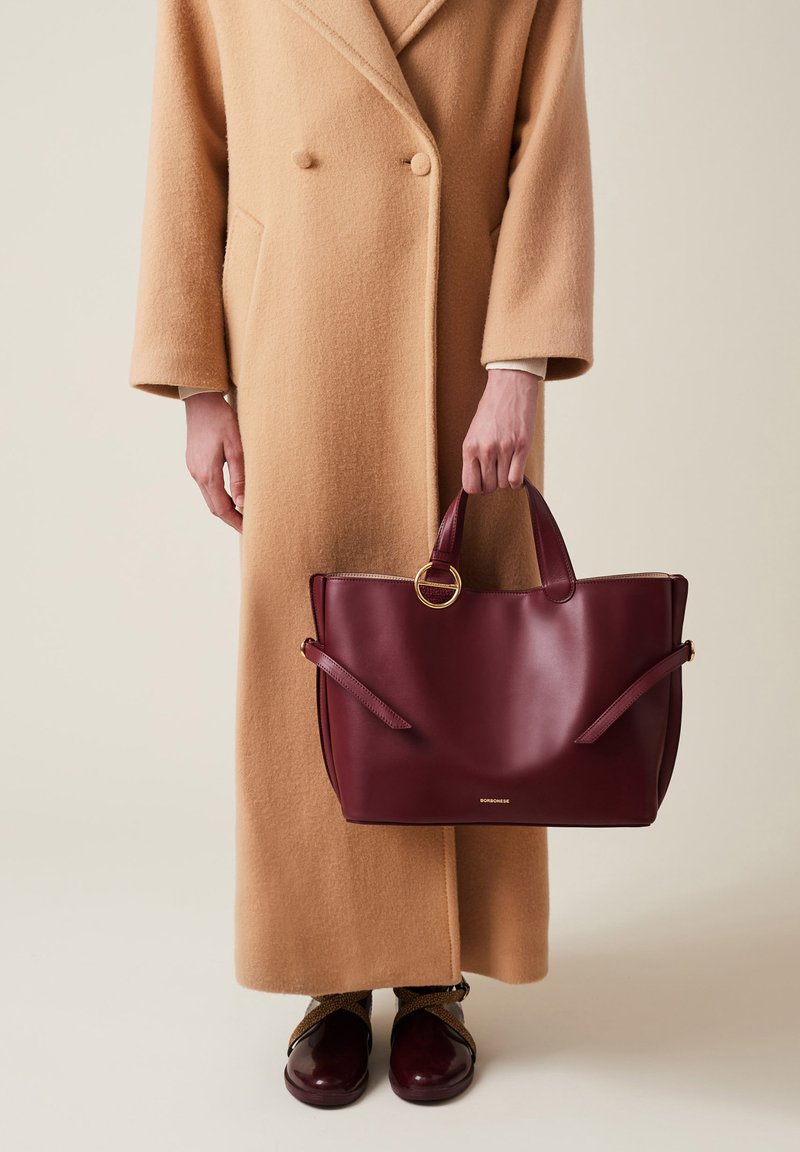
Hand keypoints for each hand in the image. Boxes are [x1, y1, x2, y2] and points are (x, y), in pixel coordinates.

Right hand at [184, 392, 244, 531]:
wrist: (200, 400)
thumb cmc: (222, 419)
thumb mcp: (237, 447)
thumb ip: (240, 477)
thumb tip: (244, 504)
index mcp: (207, 473)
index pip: (222, 508)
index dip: (236, 522)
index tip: (250, 530)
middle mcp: (197, 474)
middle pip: (214, 507)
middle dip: (231, 519)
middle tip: (249, 526)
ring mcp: (193, 469)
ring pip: (210, 498)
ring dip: (225, 508)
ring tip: (244, 513)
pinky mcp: (193, 462)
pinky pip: (206, 487)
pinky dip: (219, 496)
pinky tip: (232, 495)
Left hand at [461, 368, 541, 492]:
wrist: (510, 386)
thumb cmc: (492, 410)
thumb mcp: (474, 433)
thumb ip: (474, 456)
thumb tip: (477, 481)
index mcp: (469, 447)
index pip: (470, 486)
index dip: (478, 488)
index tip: (483, 482)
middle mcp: (485, 450)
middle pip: (489, 487)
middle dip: (493, 484)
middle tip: (497, 472)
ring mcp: (504, 448)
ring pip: (504, 484)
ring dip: (506, 480)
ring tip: (507, 466)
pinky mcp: (522, 446)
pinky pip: (516, 478)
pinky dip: (517, 482)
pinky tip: (516, 472)